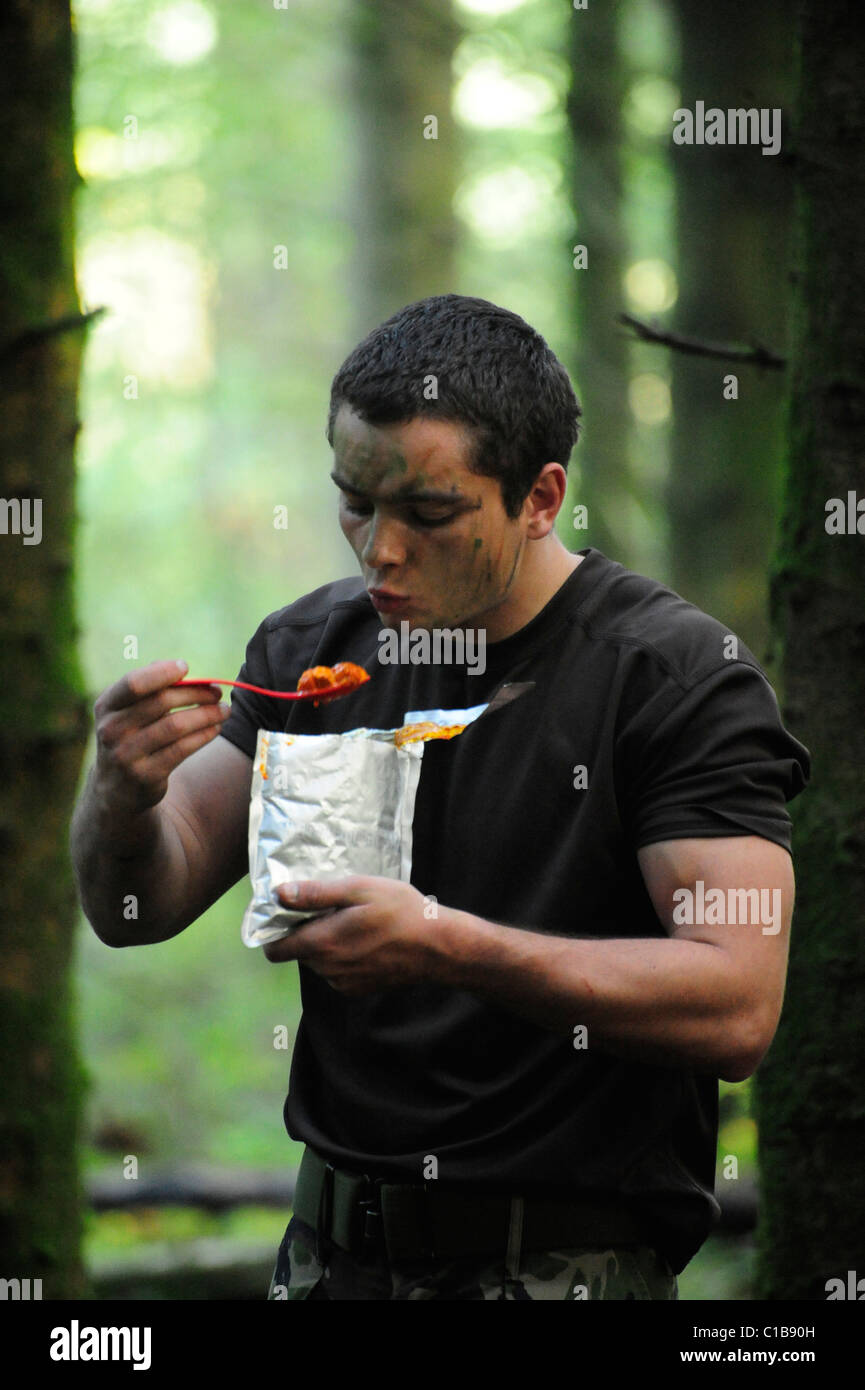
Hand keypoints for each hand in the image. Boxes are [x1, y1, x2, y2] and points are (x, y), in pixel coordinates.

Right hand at [93, 659, 229, 815]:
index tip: (186, 667)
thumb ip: (149, 687)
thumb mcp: (127, 711)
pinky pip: (182, 749)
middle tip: (217, 692)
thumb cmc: (130, 736)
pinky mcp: (146, 776)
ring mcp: (127, 755)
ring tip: (224, 710)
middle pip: (161, 702)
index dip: (163, 672)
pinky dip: (204, 735)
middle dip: (195, 693)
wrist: (116, 788)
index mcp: (106, 706)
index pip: (134, 683)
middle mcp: (111, 730)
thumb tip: (180, 668)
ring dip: (207, 714)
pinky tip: (216, 728)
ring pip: (176, 726)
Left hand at [263, 877, 443, 994]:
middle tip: (332, 909)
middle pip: (299, 951)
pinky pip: (337, 972)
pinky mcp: (358, 989)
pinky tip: (367, 940)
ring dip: (327, 944)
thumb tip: (279, 894)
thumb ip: (316, 894)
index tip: (286, 913)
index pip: (275, 949)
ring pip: (319, 961)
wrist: (437, 947)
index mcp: (322, 943)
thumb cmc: (400, 912)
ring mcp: (343, 983)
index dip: (274, 930)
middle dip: (307, 932)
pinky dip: (344, 957)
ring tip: (354, 922)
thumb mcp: (358, 890)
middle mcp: (327, 969)